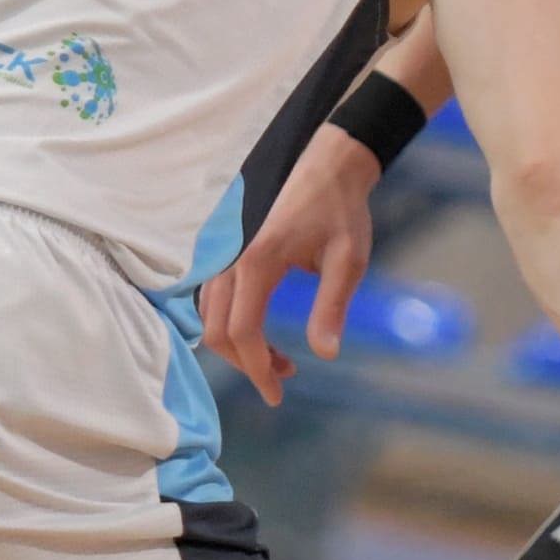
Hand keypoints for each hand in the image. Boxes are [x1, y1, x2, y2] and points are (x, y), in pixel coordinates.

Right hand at [200, 125, 381, 404]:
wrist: (329, 164)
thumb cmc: (341, 210)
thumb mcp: (348, 261)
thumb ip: (331, 307)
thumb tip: (326, 355)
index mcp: (257, 261)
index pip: (243, 332)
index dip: (257, 370)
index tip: (278, 395)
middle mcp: (230, 258)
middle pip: (218, 330)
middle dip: (247, 364)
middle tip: (286, 378)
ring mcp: (223, 253)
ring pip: (211, 316)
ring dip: (239, 346)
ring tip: (282, 359)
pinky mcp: (227, 251)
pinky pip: (215, 299)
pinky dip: (232, 324)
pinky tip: (263, 331)